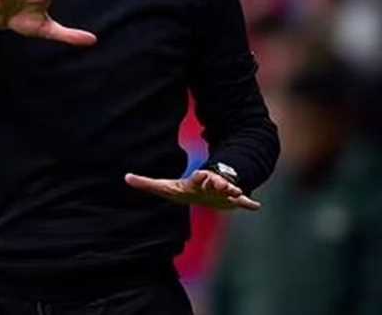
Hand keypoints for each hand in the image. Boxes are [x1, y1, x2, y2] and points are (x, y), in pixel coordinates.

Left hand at [124, 170, 261, 210]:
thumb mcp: (165, 187)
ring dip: (235, 191)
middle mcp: (211, 184)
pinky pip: (243, 201)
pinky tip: (256, 206)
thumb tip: (125, 177)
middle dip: (220, 182)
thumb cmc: (184, 188)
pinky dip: (249, 203)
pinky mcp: (231, 200)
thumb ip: (147, 183)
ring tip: (239, 192)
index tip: (201, 174)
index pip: (199, 177)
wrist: (205, 188)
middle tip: (224, 185)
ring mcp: (223, 192)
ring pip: (231, 190)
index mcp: (196, 181)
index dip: (200, 176)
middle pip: (217, 182)